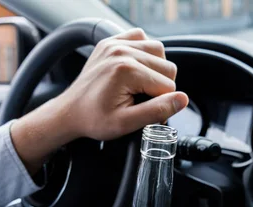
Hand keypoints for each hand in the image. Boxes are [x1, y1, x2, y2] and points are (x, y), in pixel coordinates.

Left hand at [11, 28, 188, 173]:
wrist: (70, 112)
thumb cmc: (94, 119)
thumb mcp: (127, 123)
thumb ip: (157, 110)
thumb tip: (182, 99)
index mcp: (126, 70)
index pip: (168, 85)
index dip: (161, 103)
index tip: (146, 113)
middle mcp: (122, 51)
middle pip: (167, 67)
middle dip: (160, 87)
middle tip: (141, 101)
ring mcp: (116, 44)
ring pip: (158, 51)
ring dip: (155, 69)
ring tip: (140, 86)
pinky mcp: (111, 42)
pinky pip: (141, 38)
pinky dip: (144, 52)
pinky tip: (136, 69)